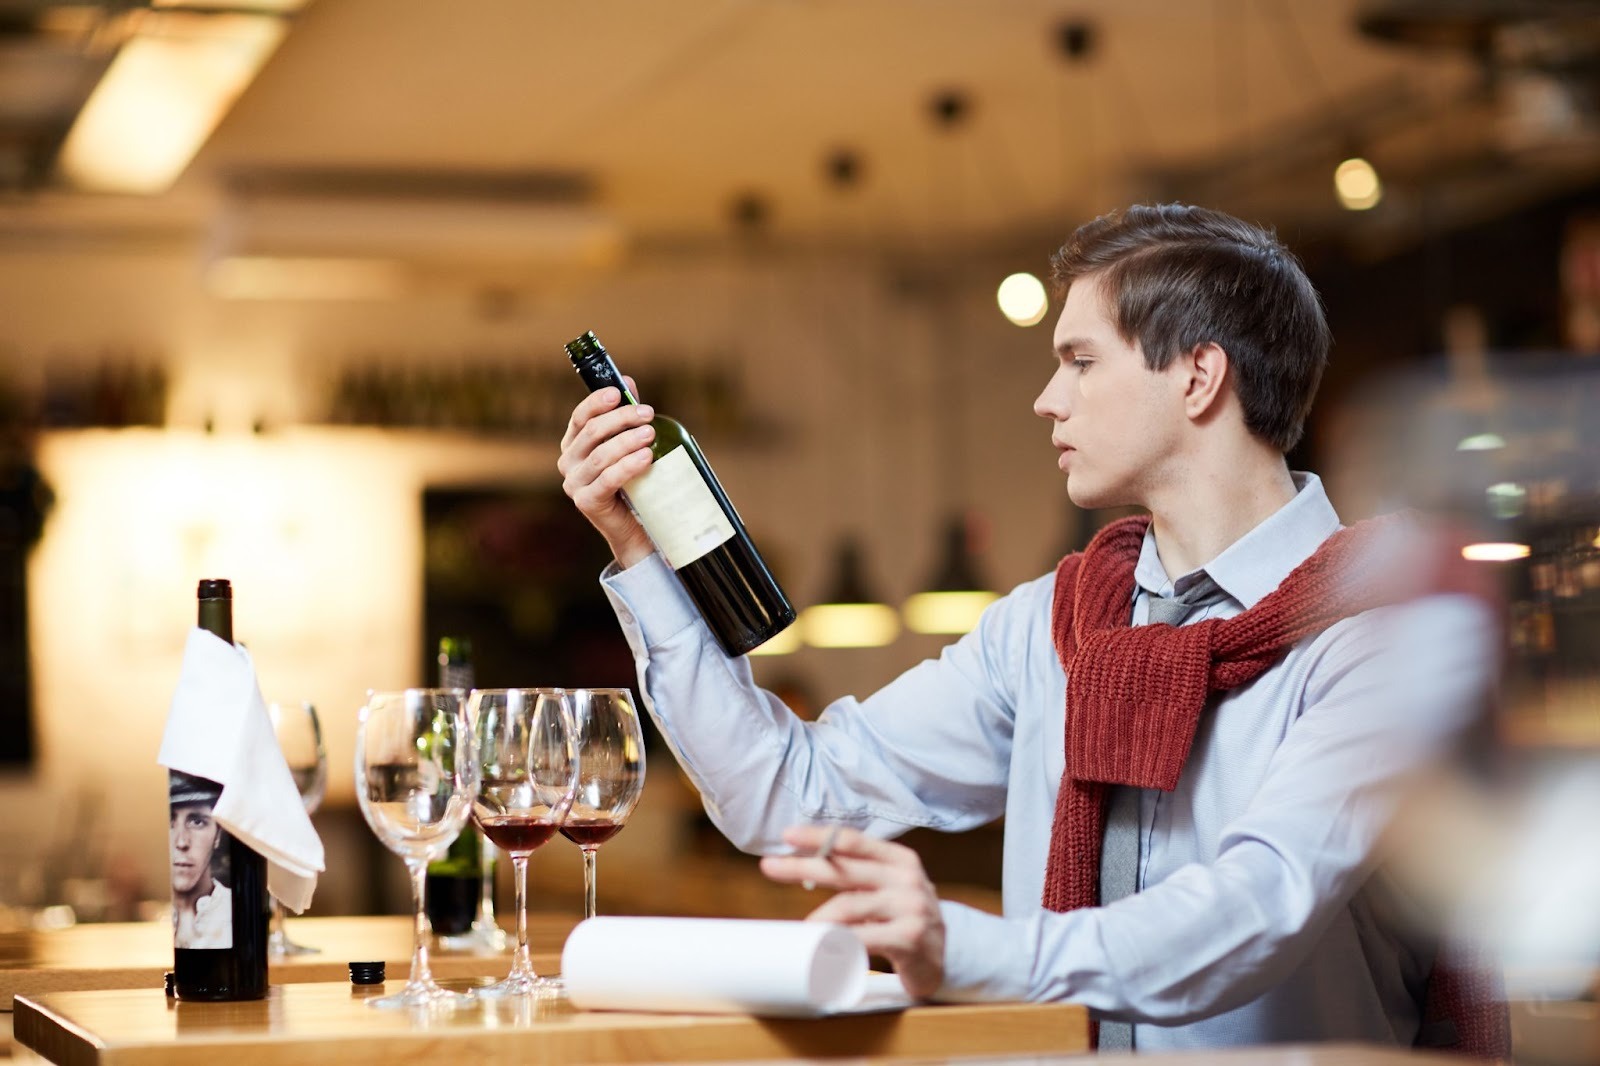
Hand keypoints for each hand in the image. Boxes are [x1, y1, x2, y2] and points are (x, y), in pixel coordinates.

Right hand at [558, 379, 657, 567]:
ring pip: (600, 456)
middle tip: (648, 415)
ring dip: (627, 441)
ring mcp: (574, 484)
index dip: (597, 402)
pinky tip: (646, 458)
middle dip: (621, 420)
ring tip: (651, 434)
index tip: (619, 393)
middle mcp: (568, 462)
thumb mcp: (628, 444)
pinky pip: (607, 480)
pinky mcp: (586, 502)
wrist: (637, 525)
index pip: (580, 417)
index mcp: (574, 444)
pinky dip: (627, 466)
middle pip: (592, 433)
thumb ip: (626, 415)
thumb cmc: (633, 479)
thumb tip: (628, 381)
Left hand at [759, 825, 945, 998]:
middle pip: (844, 870)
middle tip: (769, 866)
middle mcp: (907, 878)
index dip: (819, 836)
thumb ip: (858, 875)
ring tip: (798, 928)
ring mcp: (911, 907)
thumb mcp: (888, 889)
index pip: (853, 840)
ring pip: (849, 907)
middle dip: (802, 866)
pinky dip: (837, 943)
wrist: (944, 959)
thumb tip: (805, 865)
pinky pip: (862, 938)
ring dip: (817, 918)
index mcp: (900, 859)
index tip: (787, 835)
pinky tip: (822, 948)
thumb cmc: (904, 919)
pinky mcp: (909, 938)